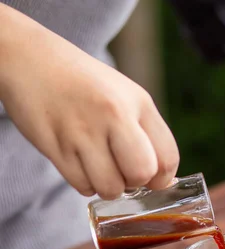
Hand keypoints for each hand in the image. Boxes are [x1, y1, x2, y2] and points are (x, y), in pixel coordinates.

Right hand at [0, 5, 178, 199]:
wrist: (32, 61)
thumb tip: (166, 182)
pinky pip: (82, 186)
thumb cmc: (88, 87)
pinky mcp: (55, 146)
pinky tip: (81, 163)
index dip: (163, 178)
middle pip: (141, 174)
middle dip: (136, 183)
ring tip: (101, 167)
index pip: (168, 158)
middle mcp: (114, 115)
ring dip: (109, 186)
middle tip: (124, 172)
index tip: (153, 178)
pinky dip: (86, 184)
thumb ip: (150, 135)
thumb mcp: (128, 98)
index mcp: (139, 103)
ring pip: (110, 187)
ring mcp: (83, 131)